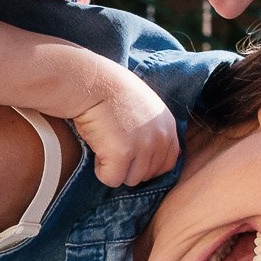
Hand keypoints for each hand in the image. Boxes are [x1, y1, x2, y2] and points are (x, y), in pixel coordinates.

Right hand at [71, 69, 179, 187]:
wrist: (92, 82)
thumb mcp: (145, 106)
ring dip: (114, 167)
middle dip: (128, 165)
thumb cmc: (112, 90)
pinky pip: (111, 179)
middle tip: (112, 142)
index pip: (168, 163)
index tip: (130, 154)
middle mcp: (160, 138)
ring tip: (104, 143)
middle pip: (147, 175)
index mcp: (168, 126)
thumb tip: (157, 156)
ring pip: (130, 179)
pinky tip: (97, 148)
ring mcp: (143, 147)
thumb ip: (154, 129)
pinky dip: (100, 169)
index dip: (146, 164)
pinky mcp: (122, 155)